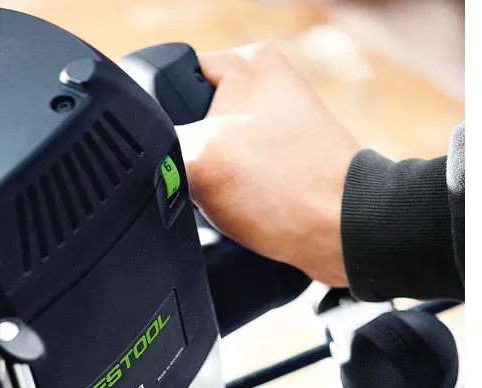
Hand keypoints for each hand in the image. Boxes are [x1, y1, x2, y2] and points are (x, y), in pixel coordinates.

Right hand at [178, 44, 361, 287]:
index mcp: (248, 61)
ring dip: (208, 180)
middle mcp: (268, 84)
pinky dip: (231, 196)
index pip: (171, 76)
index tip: (168, 149)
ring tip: (224, 195)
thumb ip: (156, 146)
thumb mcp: (197, 159)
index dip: (157, 116)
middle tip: (202, 176)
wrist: (344, 232)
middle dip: (186, 154)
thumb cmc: (285, 187)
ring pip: (211, 152)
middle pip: (190, 119)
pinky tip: (238, 210)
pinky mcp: (287, 161)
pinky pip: (237, 176)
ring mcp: (280, 124)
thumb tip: (137, 157)